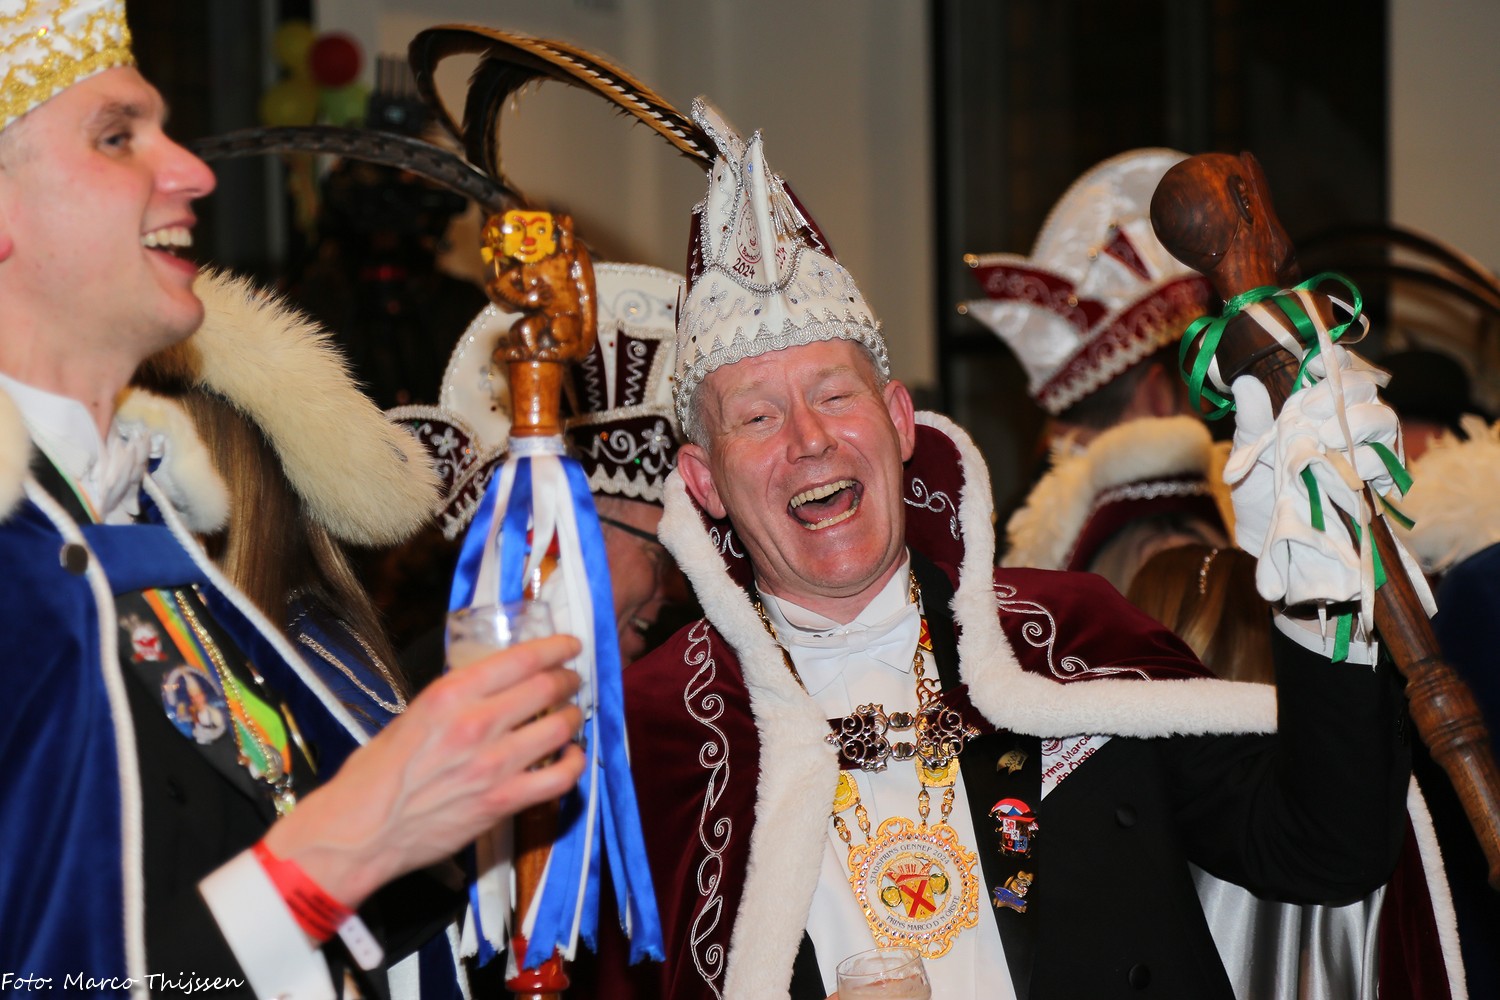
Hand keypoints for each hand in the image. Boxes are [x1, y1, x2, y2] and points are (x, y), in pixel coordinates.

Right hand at [263, 634, 584, 907]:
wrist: (359, 831)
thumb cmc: (375, 774)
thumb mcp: (411, 716)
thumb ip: (453, 700)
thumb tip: (486, 689)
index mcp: (450, 694)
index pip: (521, 659)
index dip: (555, 648)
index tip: (569, 646)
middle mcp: (476, 722)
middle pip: (547, 688)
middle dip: (568, 680)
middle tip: (572, 681)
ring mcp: (494, 764)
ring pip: (560, 728)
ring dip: (574, 717)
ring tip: (572, 716)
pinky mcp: (503, 801)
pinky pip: (559, 778)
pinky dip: (574, 764)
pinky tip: (572, 758)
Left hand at [1222, 346, 1405, 606]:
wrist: (1273, 543)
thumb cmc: (1260, 494)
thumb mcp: (1247, 457)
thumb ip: (1251, 421)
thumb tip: (1243, 381)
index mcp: (1316, 408)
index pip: (1337, 367)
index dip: (1333, 360)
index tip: (1316, 366)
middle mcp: (1347, 423)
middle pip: (1364, 387)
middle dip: (1338, 394)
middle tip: (1310, 412)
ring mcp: (1368, 450)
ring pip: (1382, 418)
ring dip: (1353, 424)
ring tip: (1321, 442)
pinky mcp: (1381, 483)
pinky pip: (1386, 461)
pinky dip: (1364, 461)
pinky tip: (1343, 467)